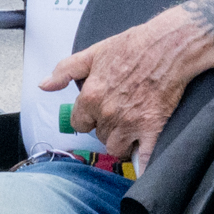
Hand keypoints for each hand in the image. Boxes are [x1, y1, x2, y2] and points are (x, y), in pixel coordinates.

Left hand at [40, 9, 201, 165]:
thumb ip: (65, 70)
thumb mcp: (93, 53)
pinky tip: (142, 167)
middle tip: (120, 114)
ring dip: (122, 143)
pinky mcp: (153, 129)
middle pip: (99, 136)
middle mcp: (108, 113)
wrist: (168, 46)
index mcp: (91, 96)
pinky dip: (142, 165)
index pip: (79, 124)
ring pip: (117, 149)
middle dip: (107, 128)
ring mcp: (130, 124)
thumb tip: (44, 85)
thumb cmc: (132, 46)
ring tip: (131, 131)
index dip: (89, 118)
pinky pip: (143, 157)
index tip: (98, 112)